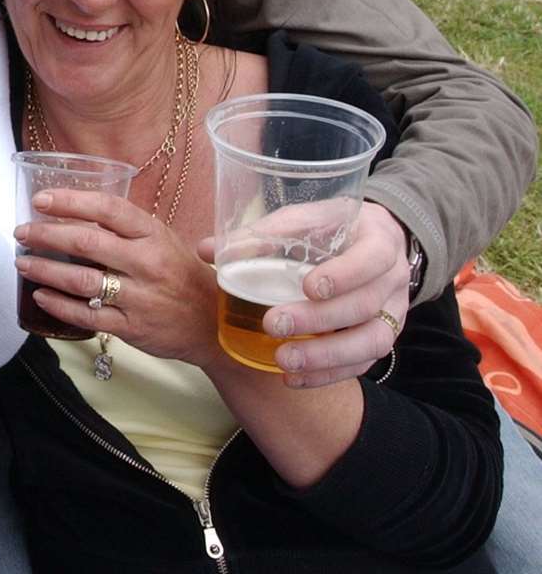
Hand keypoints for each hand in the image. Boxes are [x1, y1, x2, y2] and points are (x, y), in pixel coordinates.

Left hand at [14, 188, 222, 367]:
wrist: (214, 324)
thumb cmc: (181, 274)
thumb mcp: (163, 240)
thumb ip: (125, 228)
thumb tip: (73, 212)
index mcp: (153, 234)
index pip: (107, 209)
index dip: (71, 201)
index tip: (41, 200)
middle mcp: (147, 262)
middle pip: (86, 242)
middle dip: (46, 235)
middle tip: (21, 232)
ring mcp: (139, 296)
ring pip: (82, 280)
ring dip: (45, 269)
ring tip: (23, 263)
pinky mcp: (132, 327)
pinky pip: (87, 315)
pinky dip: (59, 305)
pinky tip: (40, 296)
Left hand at [258, 202, 409, 386]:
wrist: (369, 243)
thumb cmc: (329, 228)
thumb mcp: (303, 220)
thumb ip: (261, 234)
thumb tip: (207, 250)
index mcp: (378, 241)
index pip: (372, 258)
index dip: (344, 275)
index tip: (308, 286)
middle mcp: (392, 279)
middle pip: (365, 305)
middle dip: (320, 319)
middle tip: (275, 324)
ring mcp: (391, 313)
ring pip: (371, 342)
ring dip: (326, 356)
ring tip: (284, 361)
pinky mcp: (380, 338)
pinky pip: (361, 363)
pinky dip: (327, 374)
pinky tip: (294, 378)